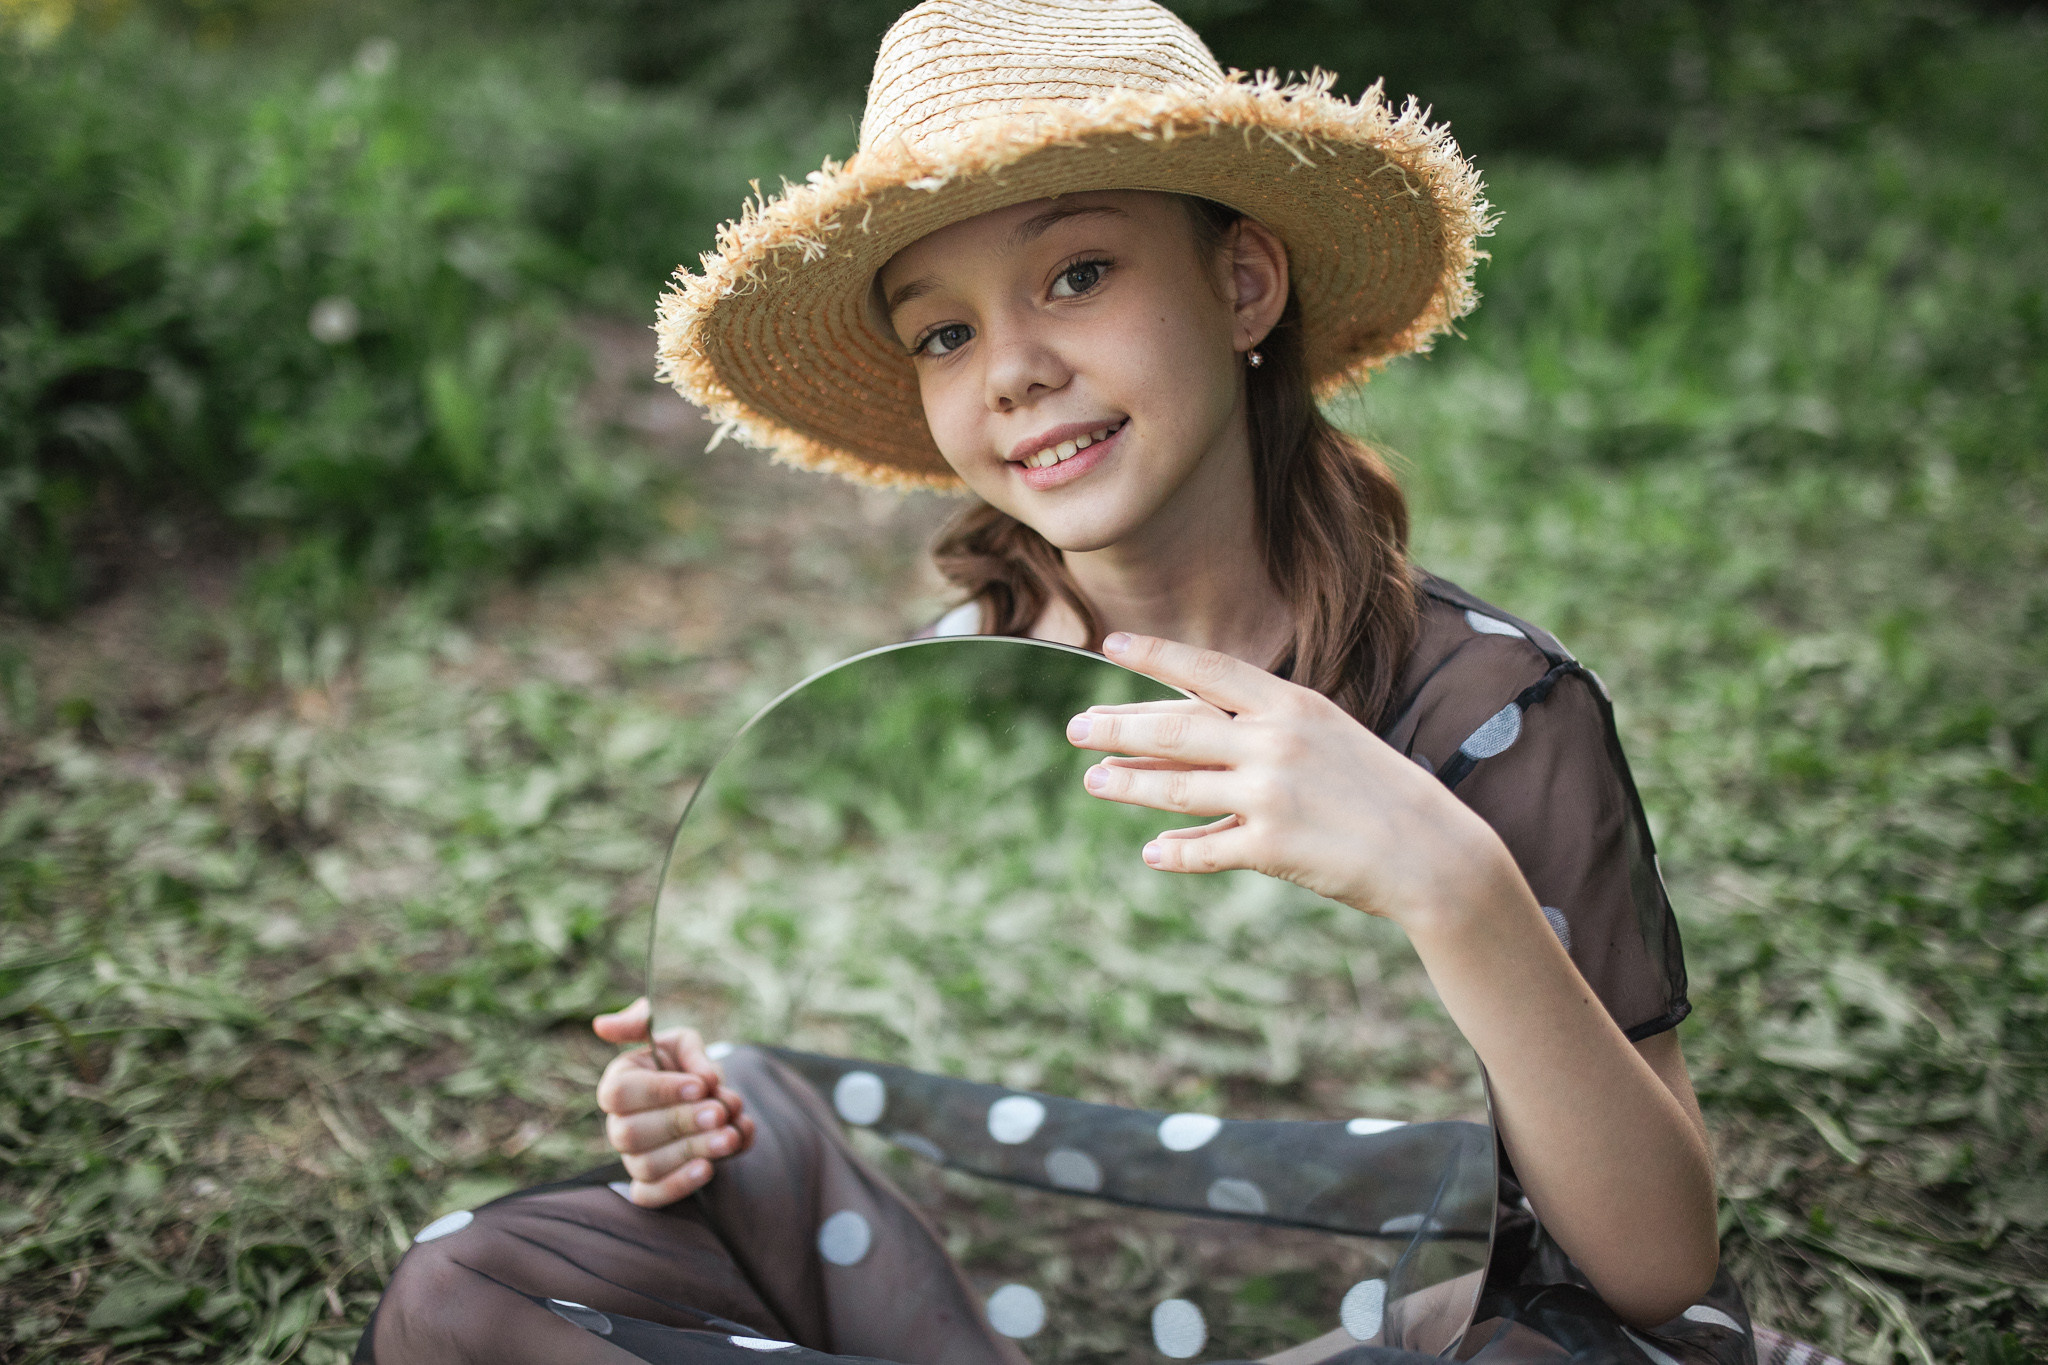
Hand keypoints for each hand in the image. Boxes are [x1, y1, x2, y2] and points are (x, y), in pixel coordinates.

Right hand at [593, 998, 755, 1207]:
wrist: (710, 1103)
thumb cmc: (690, 1068)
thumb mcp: (684, 1043)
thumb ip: (658, 1032)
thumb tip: (618, 1023)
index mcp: (619, 1082)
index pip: (620, 1092)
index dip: (661, 1090)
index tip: (702, 1084)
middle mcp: (617, 1123)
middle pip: (631, 1133)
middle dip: (681, 1121)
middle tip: (721, 1111)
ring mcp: (631, 1157)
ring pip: (646, 1164)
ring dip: (692, 1150)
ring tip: (730, 1137)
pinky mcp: (649, 1185)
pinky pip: (649, 1195)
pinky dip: (678, 1185)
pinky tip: (708, 1168)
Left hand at [1066, 633, 1518, 930]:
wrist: (1434, 852)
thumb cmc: (1377, 789)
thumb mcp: (1327, 736)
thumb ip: (1263, 727)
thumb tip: (1190, 726)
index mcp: (1293, 705)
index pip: (1209, 670)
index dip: (1155, 656)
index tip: (1109, 645)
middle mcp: (1276, 744)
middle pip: (1176, 730)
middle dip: (1119, 726)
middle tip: (1076, 726)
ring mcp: (1272, 796)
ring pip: (1177, 789)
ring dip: (1129, 785)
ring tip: (1094, 779)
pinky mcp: (1272, 849)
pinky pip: (1206, 849)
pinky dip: (1175, 851)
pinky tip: (1152, 851)